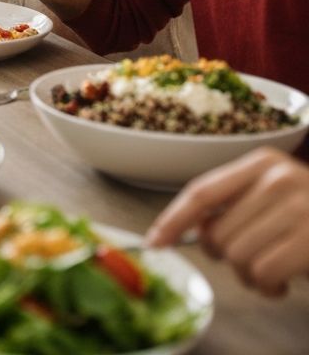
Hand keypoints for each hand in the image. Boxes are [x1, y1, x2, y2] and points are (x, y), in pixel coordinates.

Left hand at [147, 147, 308, 296]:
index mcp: (261, 162)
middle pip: (216, 233)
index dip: (172, 219)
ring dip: (250, 276)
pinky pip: (262, 273)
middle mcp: (277, 179)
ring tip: (273, 269)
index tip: (154, 242)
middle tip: (253, 261)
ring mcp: (298, 208)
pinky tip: (284, 282)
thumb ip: (239, 202)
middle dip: (227, 257)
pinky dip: (268, 287)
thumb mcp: (278, 193)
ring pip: (235, 256)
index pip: (202, 191)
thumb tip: (189, 230)